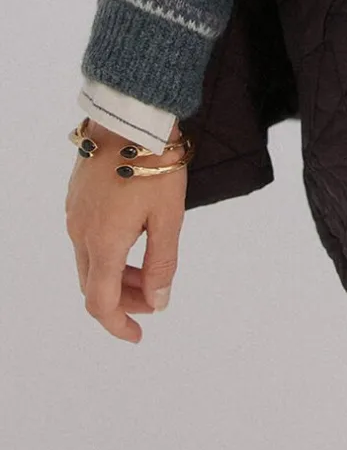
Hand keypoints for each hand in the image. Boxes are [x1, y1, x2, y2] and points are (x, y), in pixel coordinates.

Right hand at [65, 116, 187, 340]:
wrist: (130, 115)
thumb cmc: (155, 163)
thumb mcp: (168, 217)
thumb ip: (162, 264)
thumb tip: (158, 302)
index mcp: (103, 243)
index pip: (101, 303)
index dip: (118, 324)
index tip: (137, 334)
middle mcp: (81, 232)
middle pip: (94, 284)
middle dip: (124, 298)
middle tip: (154, 297)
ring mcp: (74, 213)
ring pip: (90, 260)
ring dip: (117, 273)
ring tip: (149, 267)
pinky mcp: (76, 196)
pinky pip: (86, 236)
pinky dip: (108, 250)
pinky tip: (133, 236)